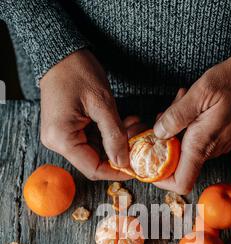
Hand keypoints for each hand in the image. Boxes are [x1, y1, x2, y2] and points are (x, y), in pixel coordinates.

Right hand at [40, 49, 134, 180]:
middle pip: (94, 161)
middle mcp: (57, 142)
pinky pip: (91, 140)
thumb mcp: (102, 104)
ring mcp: (60, 137)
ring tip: (134, 125)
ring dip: (117, 142)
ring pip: (95, 151)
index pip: (93, 169)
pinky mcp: (66, 130)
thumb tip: (124, 163)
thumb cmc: (78, 72)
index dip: (117, 171)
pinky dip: (108, 135)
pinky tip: (123, 122)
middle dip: (120, 153)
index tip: (138, 166)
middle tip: (139, 139)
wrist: (60, 52)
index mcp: (62, 139)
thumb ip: (114, 136)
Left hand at [153, 54, 230, 193]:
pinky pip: (196, 137)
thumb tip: (158, 133)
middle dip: (164, 138)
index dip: (160, 179)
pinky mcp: (220, 137)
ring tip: (182, 99)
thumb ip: (176, 116)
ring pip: (185, 145)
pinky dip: (188, 123)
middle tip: (167, 110)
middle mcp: (210, 151)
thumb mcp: (201, 92)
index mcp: (202, 145)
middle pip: (176, 160)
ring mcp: (216, 145)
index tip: (148, 161)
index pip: (180, 183)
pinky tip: (191, 102)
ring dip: (176, 125)